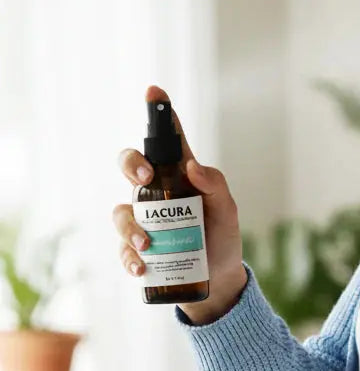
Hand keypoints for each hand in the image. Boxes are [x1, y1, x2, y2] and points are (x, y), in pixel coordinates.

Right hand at [113, 84, 245, 315]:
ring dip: (131, 225)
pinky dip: (129, 257)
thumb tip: (192, 167)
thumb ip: (215, 185)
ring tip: (148, 243)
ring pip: (122, 211)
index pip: (167, 141)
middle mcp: (156, 192)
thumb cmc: (221, 236)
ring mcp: (144, 220)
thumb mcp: (227, 210)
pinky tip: (142, 267)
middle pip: (130, 165)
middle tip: (146, 177)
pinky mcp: (137, 248)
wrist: (217, 279)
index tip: (155, 92)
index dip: (159, 114)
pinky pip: (123, 248)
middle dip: (131, 164)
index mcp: (179, 176)